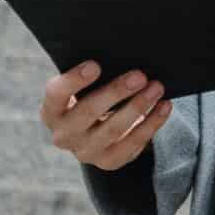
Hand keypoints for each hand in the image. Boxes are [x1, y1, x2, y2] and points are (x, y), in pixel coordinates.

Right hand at [40, 61, 169, 170]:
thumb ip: (89, 75)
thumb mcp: (80, 89)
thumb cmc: (87, 97)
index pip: (56, 94)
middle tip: (140, 76)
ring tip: (157, 88)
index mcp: (51, 111)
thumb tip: (120, 53)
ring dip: (138, 107)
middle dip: (116, 92)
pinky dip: (151, 124)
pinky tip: (164, 107)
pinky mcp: (108, 162)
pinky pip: (132, 144)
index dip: (74, 81)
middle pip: (88, 112)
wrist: (91, 131)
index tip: (96, 65)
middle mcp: (63, 135)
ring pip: (114, 130)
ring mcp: (85, 152)